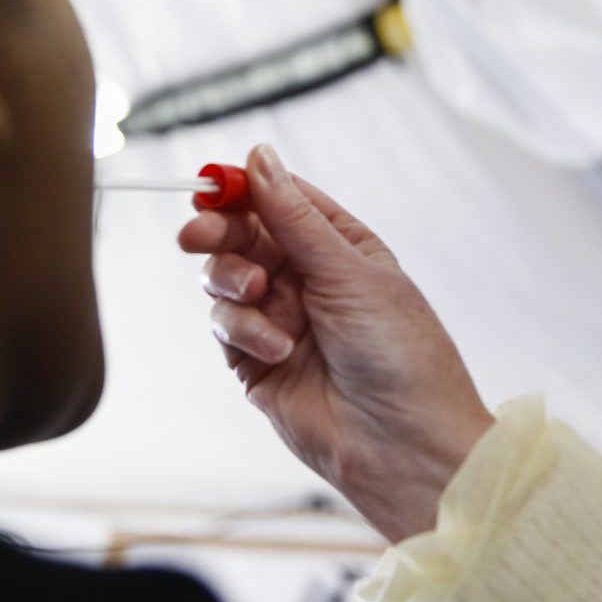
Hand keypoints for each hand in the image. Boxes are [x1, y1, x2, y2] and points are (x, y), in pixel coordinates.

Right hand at [178, 145, 493, 542]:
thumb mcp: (350, 272)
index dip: (243, 189)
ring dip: (232, 283)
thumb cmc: (401, 355)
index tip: (211, 186)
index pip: (280, 200)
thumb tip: (259, 157)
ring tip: (258, 297)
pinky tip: (277, 348)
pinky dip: (243, 331)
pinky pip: (227, 326)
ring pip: (224, 279)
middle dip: (219, 232)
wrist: (403, 445)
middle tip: (198, 235)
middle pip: (242, 236)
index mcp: (340, 246)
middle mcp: (307, 278)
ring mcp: (279, 319)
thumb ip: (294, 219)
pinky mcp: (256, 362)